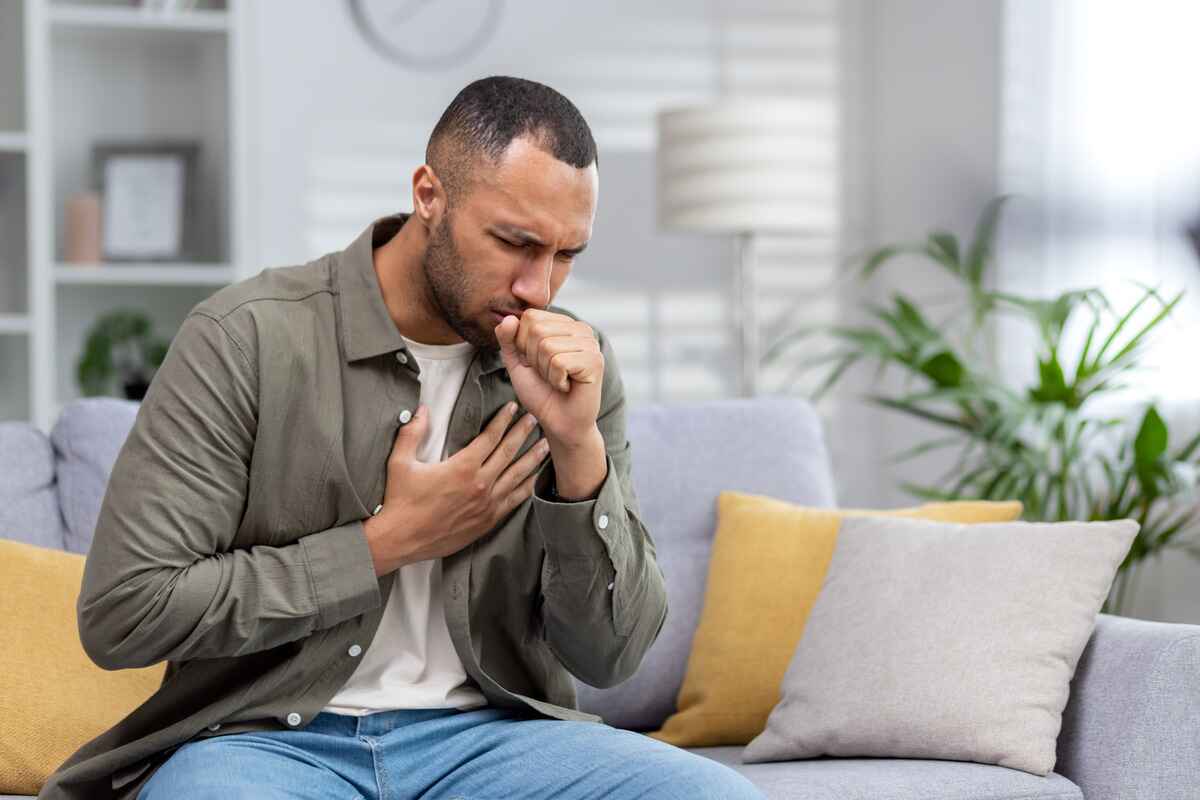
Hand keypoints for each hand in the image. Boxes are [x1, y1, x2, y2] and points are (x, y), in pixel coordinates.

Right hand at [364, 401, 550, 575]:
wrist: (401, 539)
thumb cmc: (400, 500)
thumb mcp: (400, 462)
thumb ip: (412, 433)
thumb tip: (422, 409)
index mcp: (462, 467)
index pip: (490, 437)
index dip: (503, 420)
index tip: (512, 408)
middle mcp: (479, 484)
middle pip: (508, 452)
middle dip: (522, 433)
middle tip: (534, 420)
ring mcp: (486, 504)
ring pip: (517, 476)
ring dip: (532, 458)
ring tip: (545, 445)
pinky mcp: (488, 521)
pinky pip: (514, 501)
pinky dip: (527, 487)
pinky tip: (535, 479)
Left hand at [494, 309, 603, 445]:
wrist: (560, 423)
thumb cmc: (541, 392)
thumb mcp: (517, 363)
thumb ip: (508, 339)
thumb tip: (508, 318)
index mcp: (564, 323)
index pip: (530, 316)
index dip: (523, 344)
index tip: (537, 363)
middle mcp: (580, 328)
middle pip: (537, 329)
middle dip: (534, 358)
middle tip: (548, 374)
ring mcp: (590, 343)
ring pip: (547, 346)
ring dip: (545, 371)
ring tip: (558, 380)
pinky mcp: (595, 360)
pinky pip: (559, 362)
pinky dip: (555, 380)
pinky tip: (567, 386)